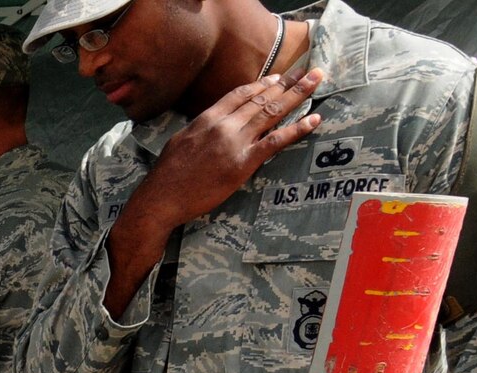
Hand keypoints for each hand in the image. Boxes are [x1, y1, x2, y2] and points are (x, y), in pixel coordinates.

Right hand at [139, 70, 323, 227]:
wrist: (161, 198)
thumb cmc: (167, 175)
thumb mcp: (182, 140)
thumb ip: (202, 128)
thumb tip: (212, 125)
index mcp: (208, 117)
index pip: (241, 93)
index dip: (263, 83)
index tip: (278, 77)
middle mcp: (224, 124)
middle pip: (262, 98)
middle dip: (288, 82)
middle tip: (308, 71)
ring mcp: (235, 142)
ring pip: (272, 112)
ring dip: (298, 95)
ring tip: (316, 82)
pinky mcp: (243, 163)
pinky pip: (276, 141)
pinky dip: (297, 129)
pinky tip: (313, 119)